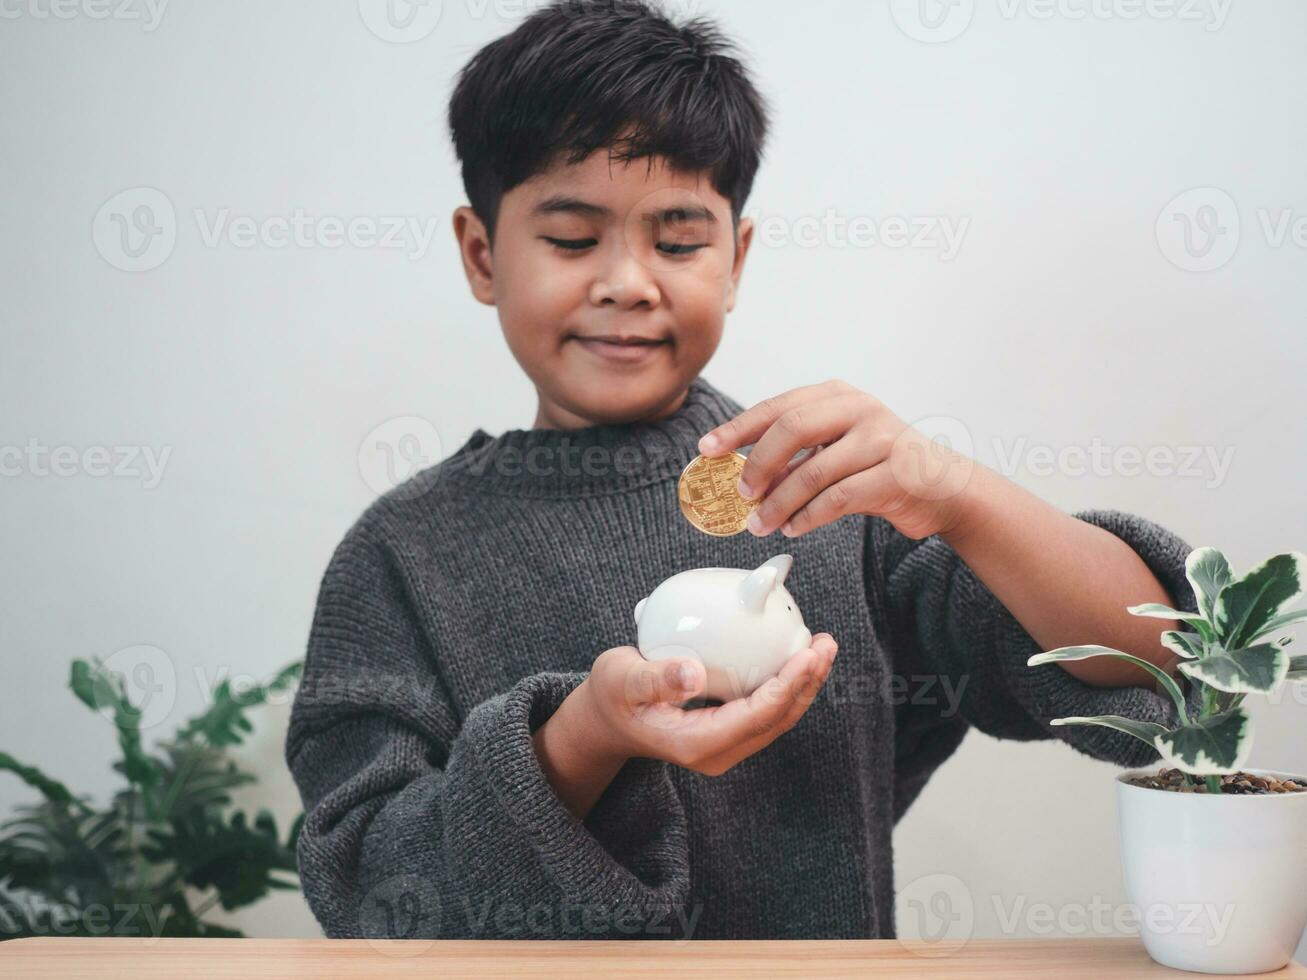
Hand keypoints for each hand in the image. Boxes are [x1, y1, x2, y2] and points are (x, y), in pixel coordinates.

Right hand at [581, 634, 838, 776]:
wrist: (607, 719)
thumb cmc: (612, 696)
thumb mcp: (621, 679)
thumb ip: (655, 677)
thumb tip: (693, 673)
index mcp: (697, 743)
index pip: (757, 715)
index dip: (788, 685)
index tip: (808, 653)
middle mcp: (717, 751)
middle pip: (777, 719)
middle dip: (807, 682)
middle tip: (825, 643)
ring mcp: (725, 745)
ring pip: (777, 717)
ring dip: (803, 683)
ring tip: (821, 646)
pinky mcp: (728, 732)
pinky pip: (766, 710)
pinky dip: (786, 683)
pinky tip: (794, 655)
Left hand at [697, 378, 975, 539]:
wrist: (942, 487)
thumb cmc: (879, 468)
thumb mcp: (836, 448)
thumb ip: (797, 455)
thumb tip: (742, 475)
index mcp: (838, 395)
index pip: (778, 406)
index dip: (738, 428)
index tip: (707, 449)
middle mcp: (860, 408)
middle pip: (792, 428)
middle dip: (758, 464)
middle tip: (741, 494)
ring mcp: (881, 439)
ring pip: (814, 471)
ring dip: (779, 503)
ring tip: (760, 524)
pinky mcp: (895, 474)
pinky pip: (838, 497)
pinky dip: (808, 516)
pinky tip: (794, 527)